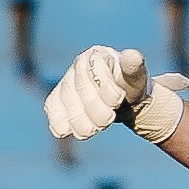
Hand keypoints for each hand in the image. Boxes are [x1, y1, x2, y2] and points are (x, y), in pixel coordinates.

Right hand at [43, 45, 188, 143]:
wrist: (121, 98)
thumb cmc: (129, 86)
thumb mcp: (136, 78)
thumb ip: (134, 68)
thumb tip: (133, 56)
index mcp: (97, 56)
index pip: (96, 71)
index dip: (106, 88)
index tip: (118, 100)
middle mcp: (79, 66)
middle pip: (80, 88)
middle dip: (94, 108)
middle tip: (109, 119)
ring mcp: (67, 82)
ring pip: (66, 99)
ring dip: (78, 119)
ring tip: (92, 131)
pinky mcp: (58, 98)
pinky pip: (53, 107)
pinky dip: (57, 120)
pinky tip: (63, 132)